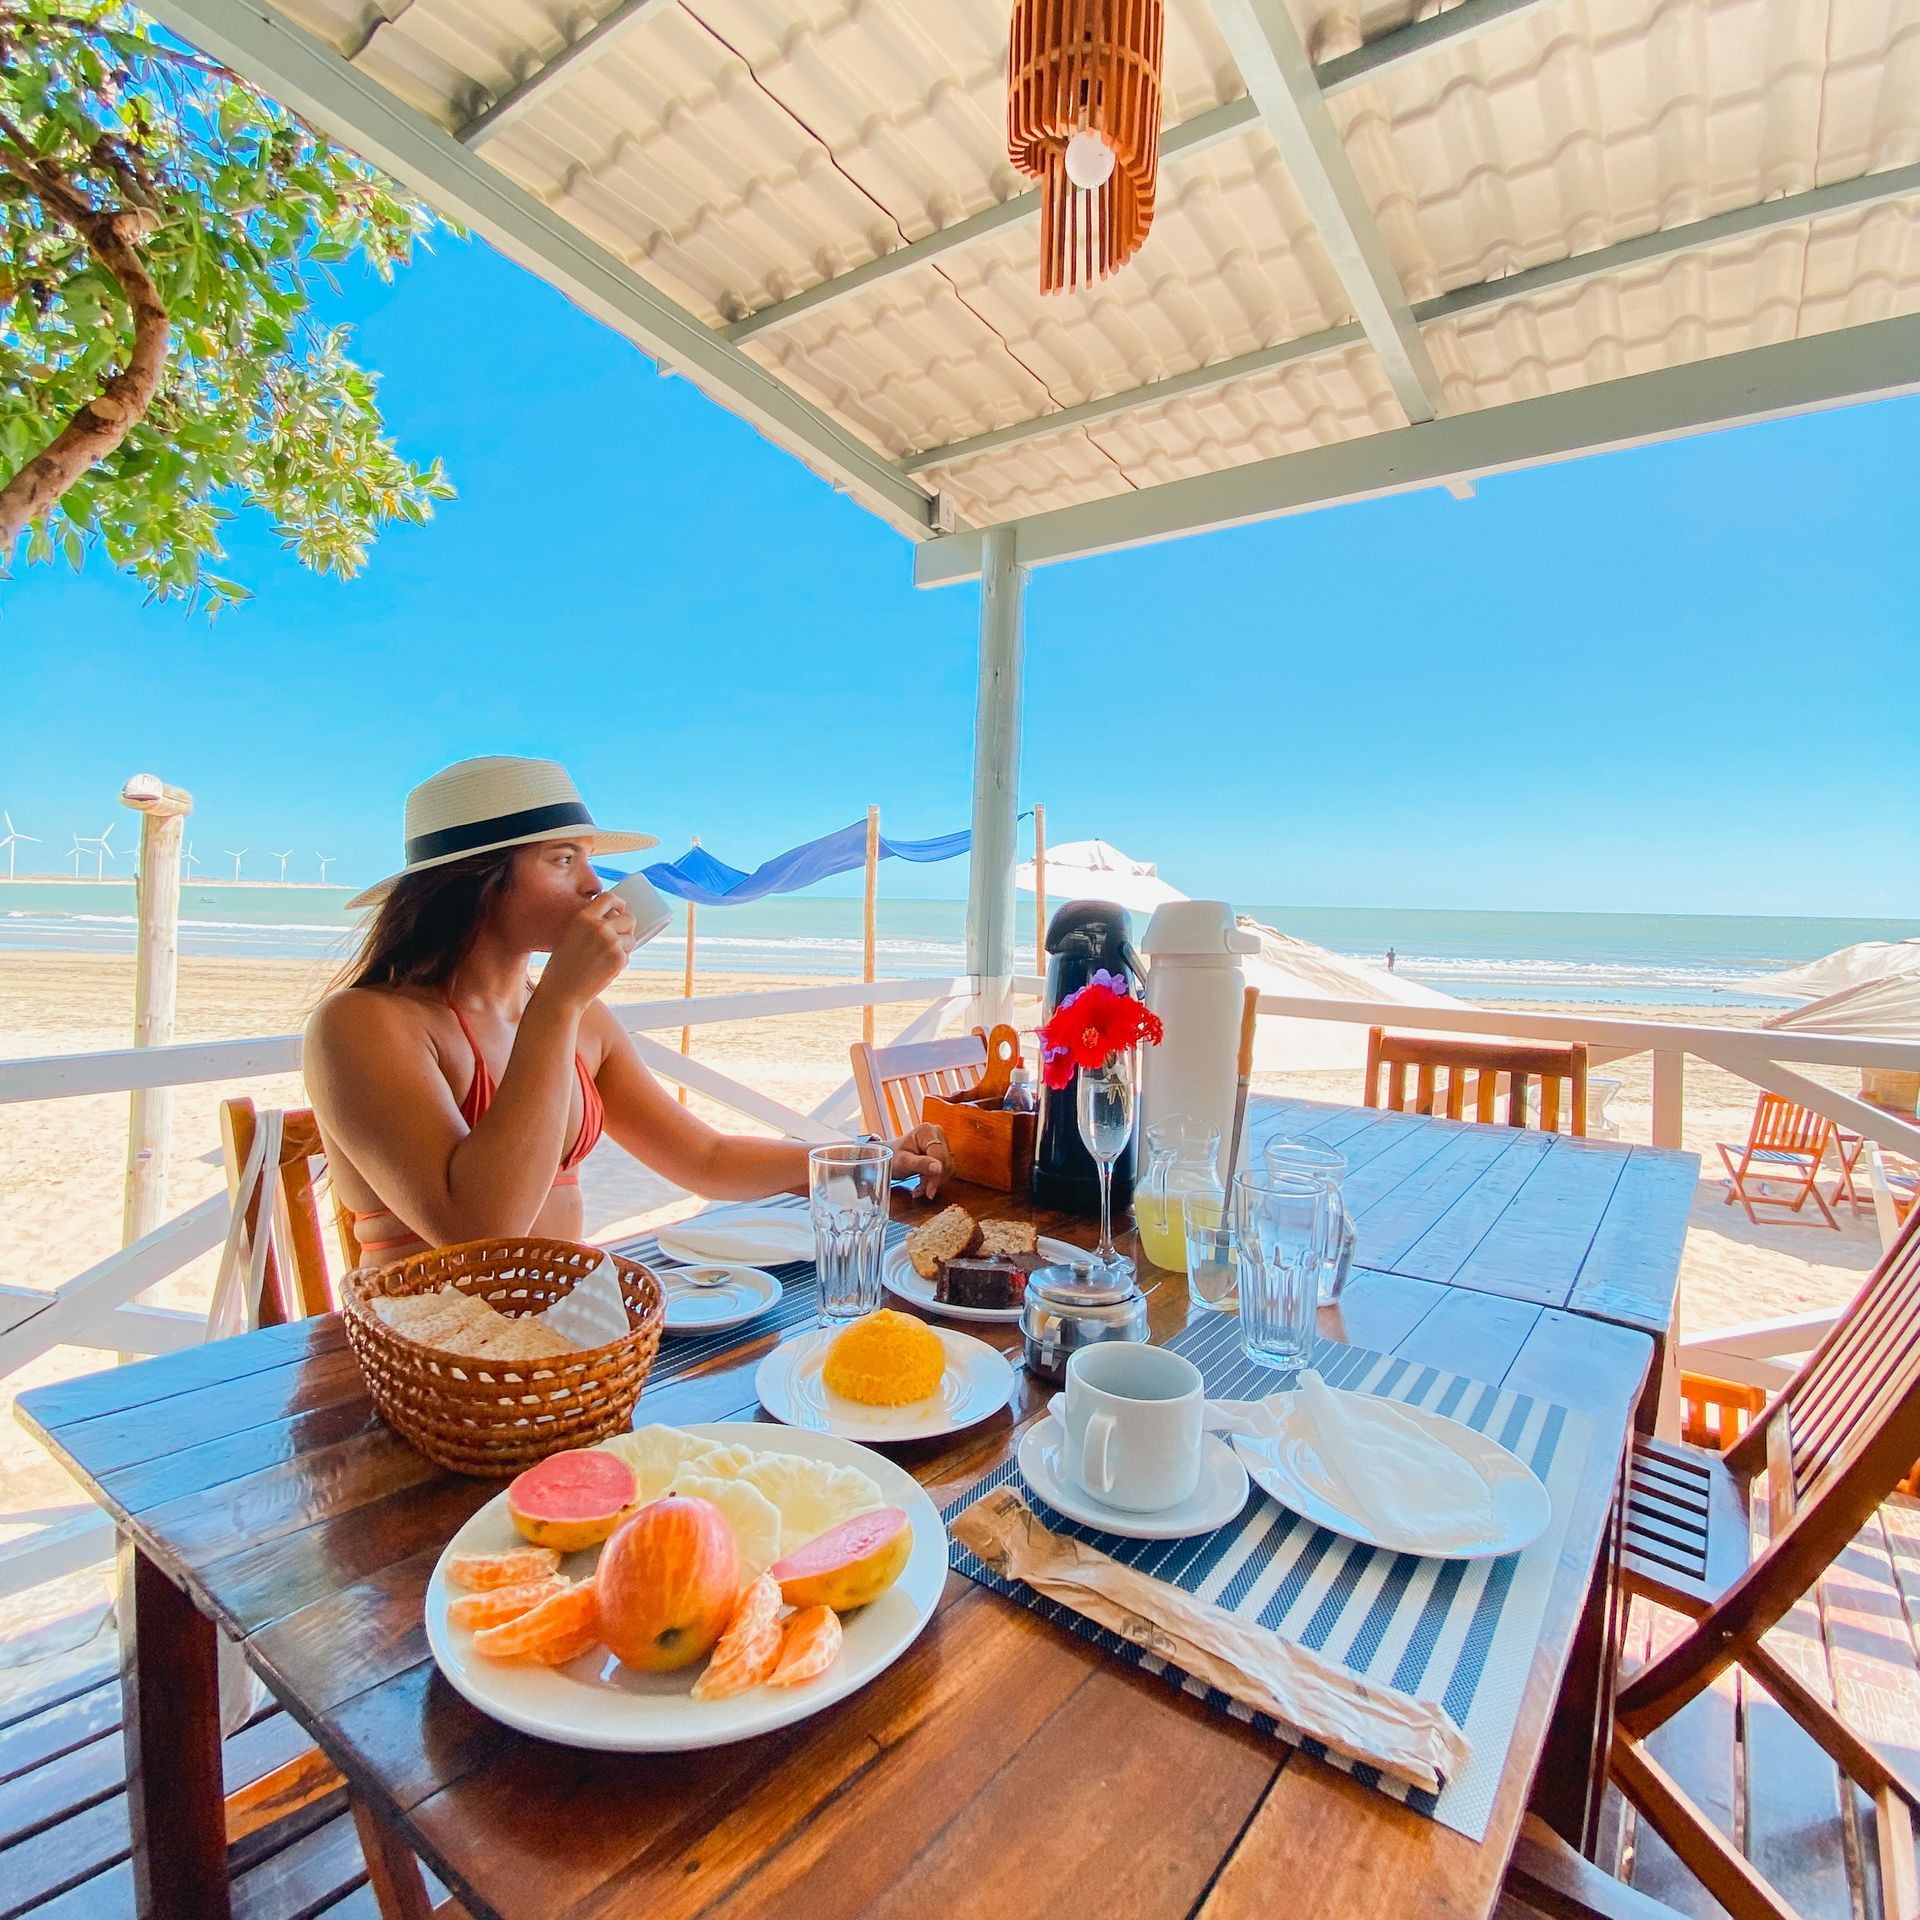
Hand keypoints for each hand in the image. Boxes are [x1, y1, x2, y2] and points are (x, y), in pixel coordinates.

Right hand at [538, 891, 635, 1010]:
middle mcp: (599, 926)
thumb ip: (589, 925)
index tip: (622, 908)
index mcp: (584, 917)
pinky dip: (620, 962)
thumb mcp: (570, 936)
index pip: (609, 898)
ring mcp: (611, 942)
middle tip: (621, 937)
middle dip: (628, 927)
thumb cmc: (563, 966)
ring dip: (624, 947)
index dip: (619, 902)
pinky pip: (628, 955)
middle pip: (628, 918)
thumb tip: (613, 919)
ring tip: (605, 959)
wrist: (561, 992)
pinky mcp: (619, 958)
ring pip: (631, 938)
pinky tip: (604, 970)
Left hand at [889, 1122, 951, 1197]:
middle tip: (921, 1191)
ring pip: (948, 1167)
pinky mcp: (943, 1151)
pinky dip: (937, 1179)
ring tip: (920, 1187)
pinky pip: (946, 1169)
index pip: (939, 1156)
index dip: (936, 1176)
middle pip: (945, 1162)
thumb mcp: (903, 1162)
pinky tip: (925, 1183)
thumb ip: (921, 1164)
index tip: (929, 1192)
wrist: (889, 1155)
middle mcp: (937, 1133)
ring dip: (935, 1181)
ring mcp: (941, 1141)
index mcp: (926, 1131)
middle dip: (934, 1180)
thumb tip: (939, 1168)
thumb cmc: (892, 1156)